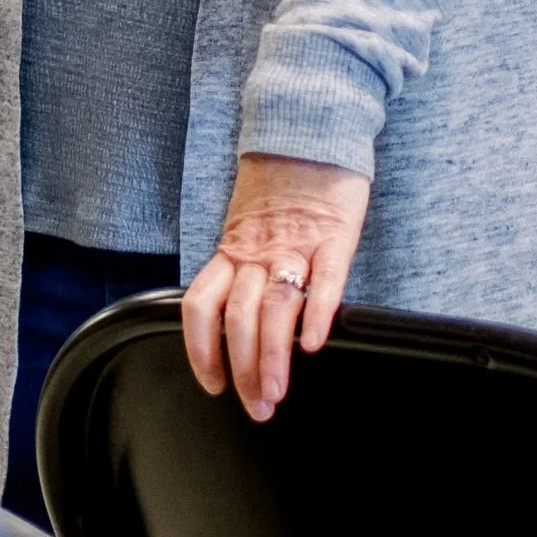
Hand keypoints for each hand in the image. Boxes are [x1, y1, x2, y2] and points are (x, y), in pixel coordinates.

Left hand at [180, 154, 370, 422]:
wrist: (311, 130)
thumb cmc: (280, 186)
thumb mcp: (247, 227)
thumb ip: (243, 270)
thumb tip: (240, 322)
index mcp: (231, 248)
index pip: (201, 304)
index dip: (200, 348)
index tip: (213, 384)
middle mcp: (257, 249)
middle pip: (239, 316)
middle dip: (244, 369)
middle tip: (255, 406)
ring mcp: (296, 242)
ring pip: (275, 305)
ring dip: (272, 356)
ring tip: (275, 392)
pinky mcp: (336, 234)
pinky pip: (326, 277)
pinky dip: (317, 313)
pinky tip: (312, 344)